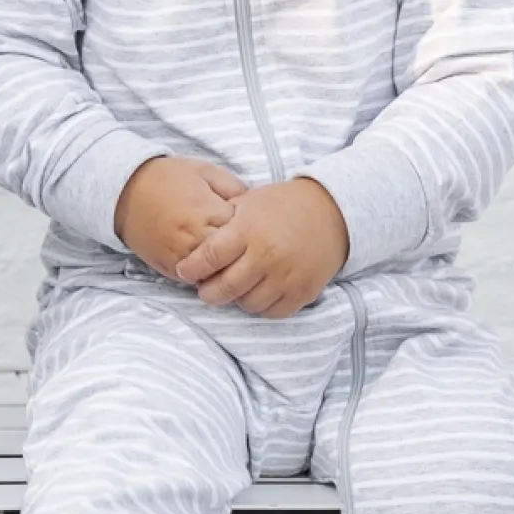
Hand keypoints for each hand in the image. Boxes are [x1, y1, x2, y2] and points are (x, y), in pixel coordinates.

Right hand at [112, 156, 247, 277]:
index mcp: (207, 212)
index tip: (248, 222)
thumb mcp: (203, 170)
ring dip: (223, 267)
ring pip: (216, 274)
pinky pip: (195, 280)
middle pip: (233, 258)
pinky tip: (208, 261)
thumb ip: (233, 186)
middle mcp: (194, 238)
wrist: (124, 190)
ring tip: (227, 255)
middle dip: (239, 251)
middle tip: (242, 243)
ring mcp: (181, 256)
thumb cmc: (167, 177)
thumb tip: (253, 203)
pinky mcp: (169, 268)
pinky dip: (205, 274)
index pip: (243, 231)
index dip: (248, 227)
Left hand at [175, 177, 348, 318]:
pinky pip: (273, 312)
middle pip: (226, 288)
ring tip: (233, 289)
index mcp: (248, 230)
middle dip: (208, 292)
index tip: (183, 271)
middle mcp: (266, 255)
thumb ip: (222, 220)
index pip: (210, 257)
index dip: (191, 268)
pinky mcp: (302, 291)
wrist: (330, 212)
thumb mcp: (248, 201)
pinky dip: (262, 307)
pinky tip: (257, 293)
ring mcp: (286, 276)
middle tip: (204, 289)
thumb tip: (193, 237)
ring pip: (248, 304)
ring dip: (236, 300)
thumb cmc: (282, 204)